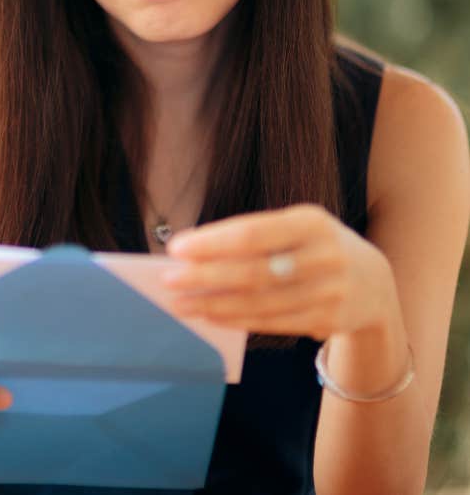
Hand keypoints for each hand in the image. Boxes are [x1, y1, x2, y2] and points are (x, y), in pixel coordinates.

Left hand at [162, 203, 395, 338]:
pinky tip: (209, 315)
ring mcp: (330, 292)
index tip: (176, 249)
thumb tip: (194, 252)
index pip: (253, 233)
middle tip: (168, 280)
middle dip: (206, 277)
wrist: (375, 282)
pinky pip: (272, 322)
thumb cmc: (314, 246)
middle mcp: (324, 256)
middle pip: (254, 271)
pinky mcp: (328, 321)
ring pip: (261, 302)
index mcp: (311, 221)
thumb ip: (253, 236)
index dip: (213, 243)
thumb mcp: (295, 227)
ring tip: (180, 304)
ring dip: (214, 305)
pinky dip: (236, 319)